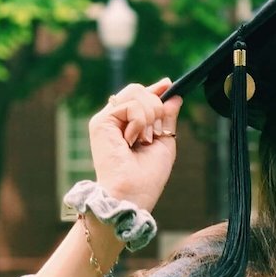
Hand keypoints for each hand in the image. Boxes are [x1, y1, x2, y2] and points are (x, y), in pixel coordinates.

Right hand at [90, 77, 182, 209]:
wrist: (133, 193)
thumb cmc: (147, 176)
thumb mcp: (164, 141)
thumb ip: (167, 118)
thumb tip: (175, 95)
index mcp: (127, 124)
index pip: (139, 96)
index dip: (156, 89)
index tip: (169, 84)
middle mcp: (115, 120)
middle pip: (138, 89)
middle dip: (156, 108)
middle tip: (153, 134)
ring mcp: (106, 120)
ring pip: (135, 92)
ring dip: (149, 116)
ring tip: (143, 139)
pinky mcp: (100, 122)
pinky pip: (130, 105)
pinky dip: (139, 121)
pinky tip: (132, 139)